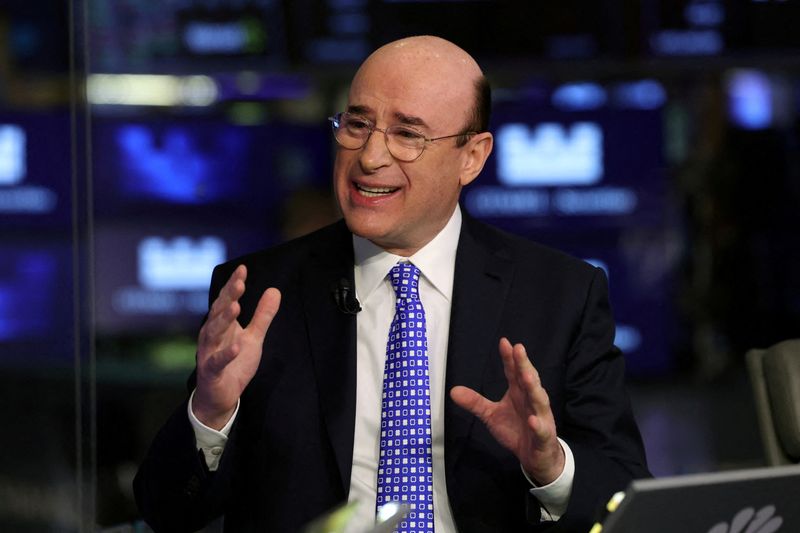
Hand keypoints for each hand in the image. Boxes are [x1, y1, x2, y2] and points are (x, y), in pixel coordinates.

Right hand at [192, 265, 280, 429]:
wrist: (220, 397)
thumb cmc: (234, 364)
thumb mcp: (254, 337)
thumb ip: (263, 315)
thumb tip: (274, 290)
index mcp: (222, 324)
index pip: (226, 300)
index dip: (233, 285)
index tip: (243, 269)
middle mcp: (212, 335)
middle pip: (219, 312)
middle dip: (228, 297)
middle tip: (240, 283)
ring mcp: (209, 352)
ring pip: (213, 333)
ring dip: (224, 320)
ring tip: (235, 307)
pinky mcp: (211, 371)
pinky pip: (217, 361)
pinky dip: (227, 353)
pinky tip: (237, 345)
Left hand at [450, 338, 563, 484]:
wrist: (536, 456)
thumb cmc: (515, 429)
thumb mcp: (491, 415)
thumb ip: (475, 402)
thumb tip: (453, 391)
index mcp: (519, 393)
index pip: (514, 372)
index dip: (509, 358)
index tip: (504, 342)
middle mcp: (531, 400)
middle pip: (529, 379)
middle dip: (524, 365)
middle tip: (518, 349)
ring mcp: (540, 417)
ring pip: (539, 400)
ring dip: (534, 388)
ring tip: (526, 376)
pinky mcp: (544, 436)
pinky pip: (541, 429)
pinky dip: (537, 425)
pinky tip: (532, 420)